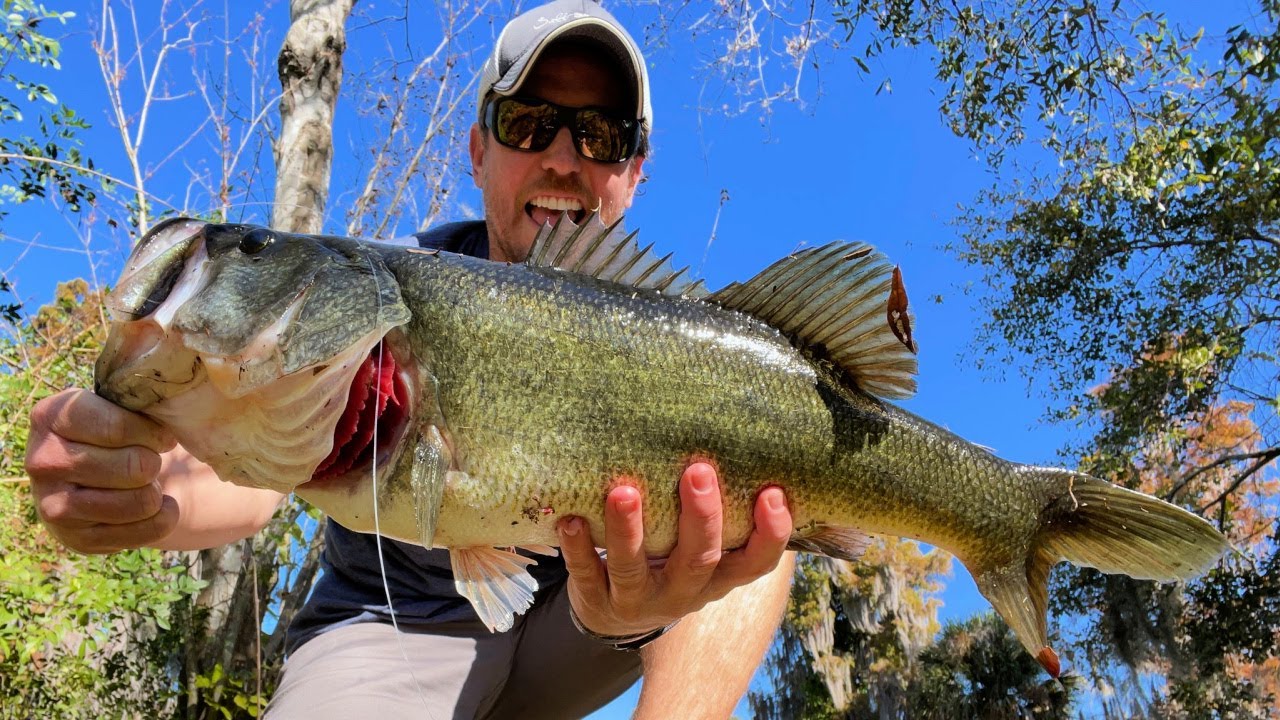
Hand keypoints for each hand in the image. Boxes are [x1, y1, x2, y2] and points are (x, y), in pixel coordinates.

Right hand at [25, 388, 178, 553]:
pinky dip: (164, 517)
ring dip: (155, 491)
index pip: (118, 427)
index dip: (153, 434)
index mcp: (50, 417)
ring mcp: (55, 505)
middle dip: (153, 463)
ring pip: (141, 500)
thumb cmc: (108, 432)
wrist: (82, 478)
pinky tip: (155, 506)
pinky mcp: (77, 539)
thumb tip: (171, 407)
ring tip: (144, 482)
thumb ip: (135, 402)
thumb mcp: (112, 405)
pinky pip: (146, 530)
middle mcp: (44, 461)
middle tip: (148, 461)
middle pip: (135, 466)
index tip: (162, 437)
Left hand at [557, 462, 792, 636]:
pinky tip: (572, 519)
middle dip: (701, 517)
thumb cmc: (670, 559)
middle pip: (698, 560)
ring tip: (624, 493)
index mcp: (718, 576)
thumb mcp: (700, 547)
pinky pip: (587, 574)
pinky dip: (578, 548)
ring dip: (628, 531)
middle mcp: (683, 592)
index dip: (770, 533)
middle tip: (699, 471)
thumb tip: (738, 435)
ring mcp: (639, 599)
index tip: (772, 493)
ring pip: (635, 568)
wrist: (617, 615)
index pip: (756, 562)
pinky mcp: (597, 599)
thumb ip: (718, 510)